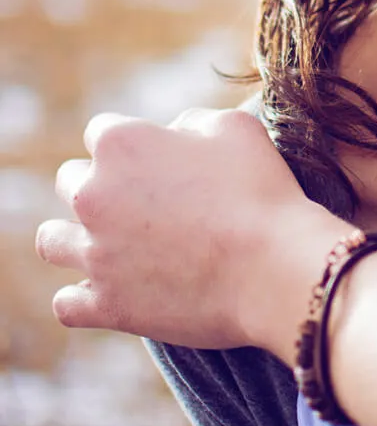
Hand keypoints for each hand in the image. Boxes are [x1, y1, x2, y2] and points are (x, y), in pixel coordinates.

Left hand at [36, 108, 350, 354]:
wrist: (275, 268)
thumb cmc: (262, 191)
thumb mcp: (237, 127)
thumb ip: (193, 121)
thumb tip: (176, 134)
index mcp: (121, 144)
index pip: (103, 132)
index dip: (135, 144)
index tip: (162, 159)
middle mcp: (92, 195)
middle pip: (70, 182)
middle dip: (102, 186)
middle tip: (145, 202)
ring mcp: (94, 254)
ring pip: (52, 241)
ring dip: (76, 237)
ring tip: (111, 245)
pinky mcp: (106, 305)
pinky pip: (67, 303)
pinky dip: (83, 296)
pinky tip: (112, 289)